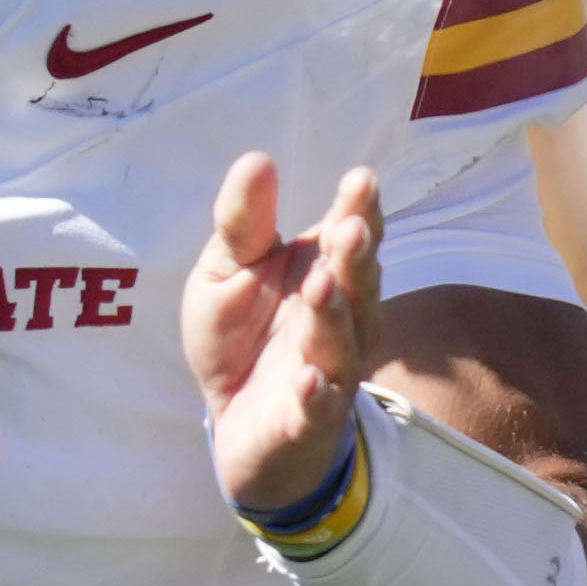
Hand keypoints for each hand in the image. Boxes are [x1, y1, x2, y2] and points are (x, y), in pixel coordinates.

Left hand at [190, 149, 383, 524]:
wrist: (234, 425)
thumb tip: (257, 160)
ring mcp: (330, 373)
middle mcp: (342, 320)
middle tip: (349, 228)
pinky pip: (319, 410)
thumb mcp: (226, 272)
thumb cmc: (241, 338)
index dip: (359, 210)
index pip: (352, 236)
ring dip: (335, 316)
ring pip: (343, 344)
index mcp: (325, 274)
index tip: (360, 180)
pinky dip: (318, 396)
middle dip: (355, 257)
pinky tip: (310, 380)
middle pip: (358, 287)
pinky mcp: (308, 423)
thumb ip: (243, 224)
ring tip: (323, 284)